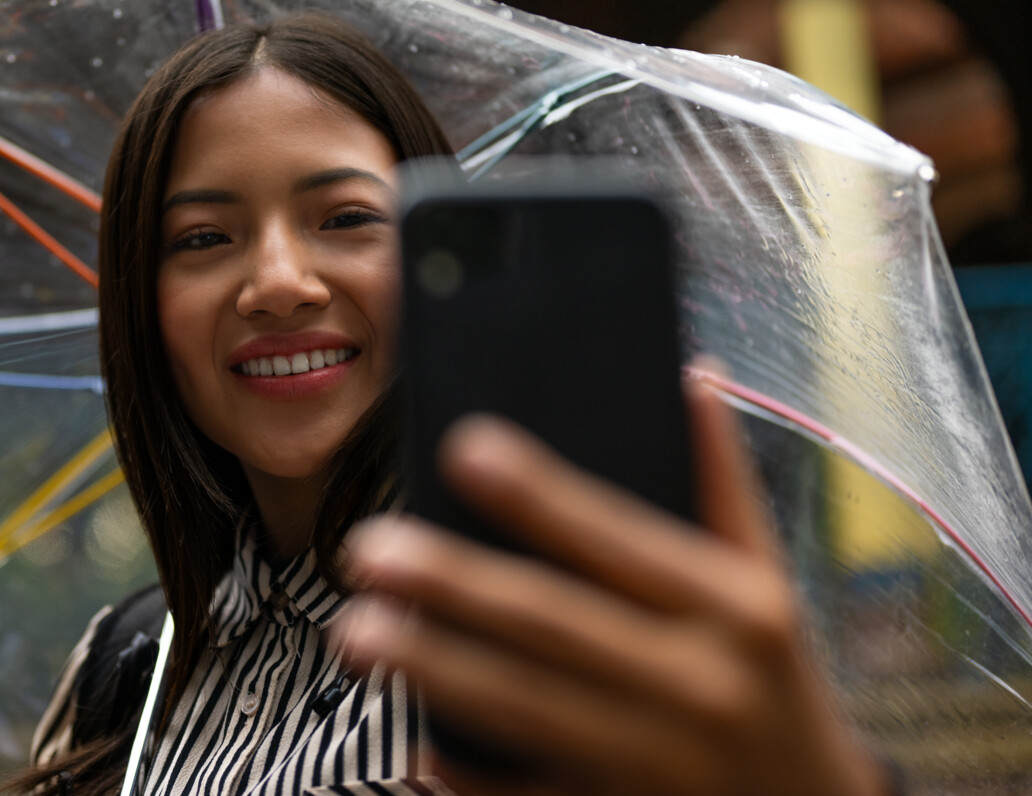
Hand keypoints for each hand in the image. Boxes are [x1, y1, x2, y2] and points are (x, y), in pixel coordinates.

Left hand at [331, 371, 890, 795]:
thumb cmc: (773, 683)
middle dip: (453, 585)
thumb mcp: (768, 581)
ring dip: (434, 668)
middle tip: (368, 549)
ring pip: (526, 709)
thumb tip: (693, 372)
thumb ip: (725, 481)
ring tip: (356, 633)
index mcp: (734, 607)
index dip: (540, 496)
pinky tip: (413, 737)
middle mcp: (700, 684)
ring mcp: (659, 764)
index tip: (462, 448)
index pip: (618, 538)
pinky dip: (469, 772)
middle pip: (554, 625)